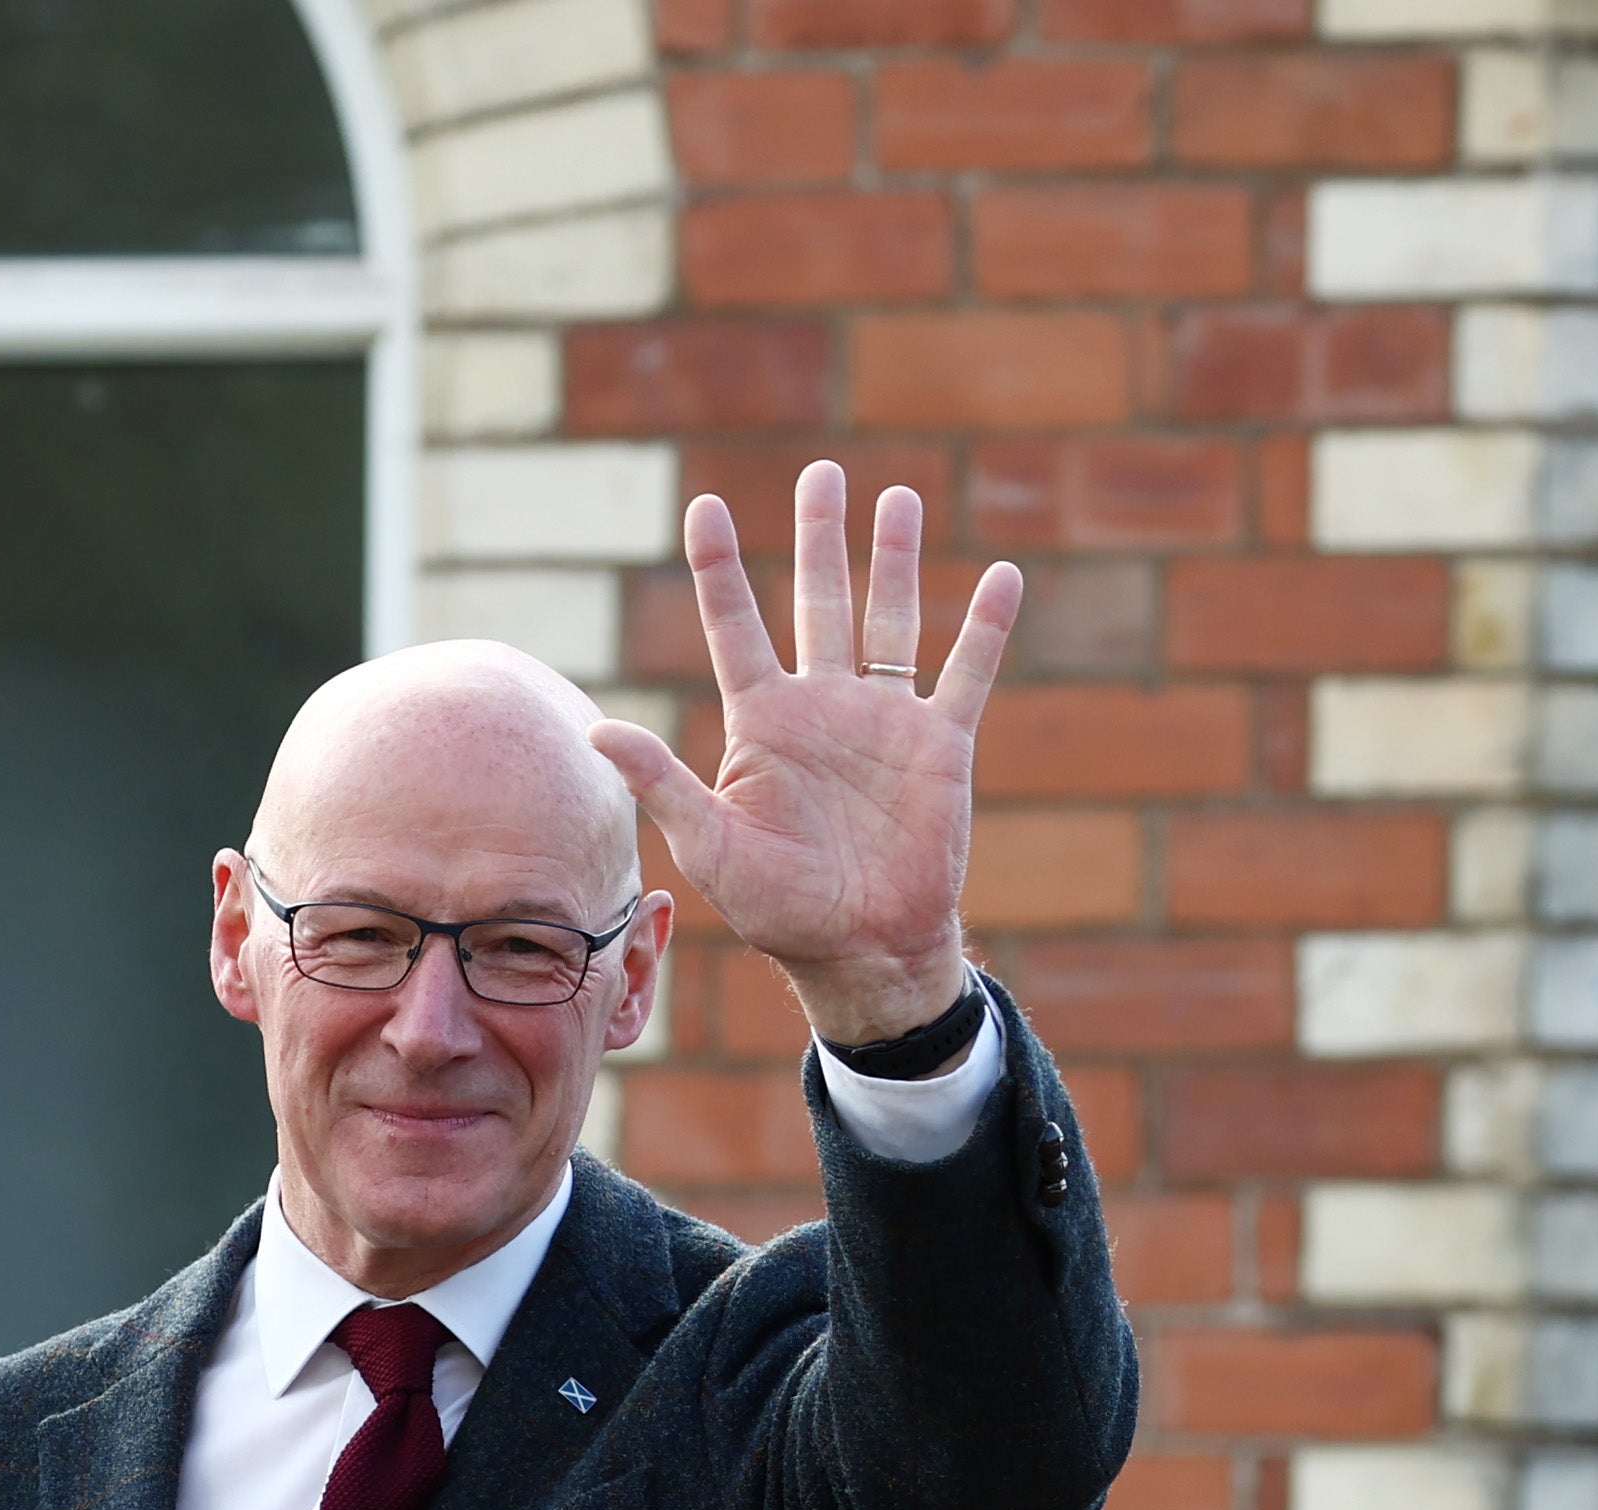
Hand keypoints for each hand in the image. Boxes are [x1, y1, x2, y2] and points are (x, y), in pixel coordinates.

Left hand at [591, 462, 1020, 1047]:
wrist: (862, 949)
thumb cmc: (779, 907)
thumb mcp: (711, 846)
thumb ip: (662, 783)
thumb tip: (597, 728)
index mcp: (762, 722)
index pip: (734, 625)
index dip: (720, 567)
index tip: (706, 506)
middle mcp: (821, 707)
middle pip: (818, 600)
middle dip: (820, 537)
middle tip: (821, 473)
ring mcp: (882, 722)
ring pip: (888, 619)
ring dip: (892, 560)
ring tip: (896, 496)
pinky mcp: (938, 747)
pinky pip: (965, 674)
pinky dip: (984, 628)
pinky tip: (1000, 576)